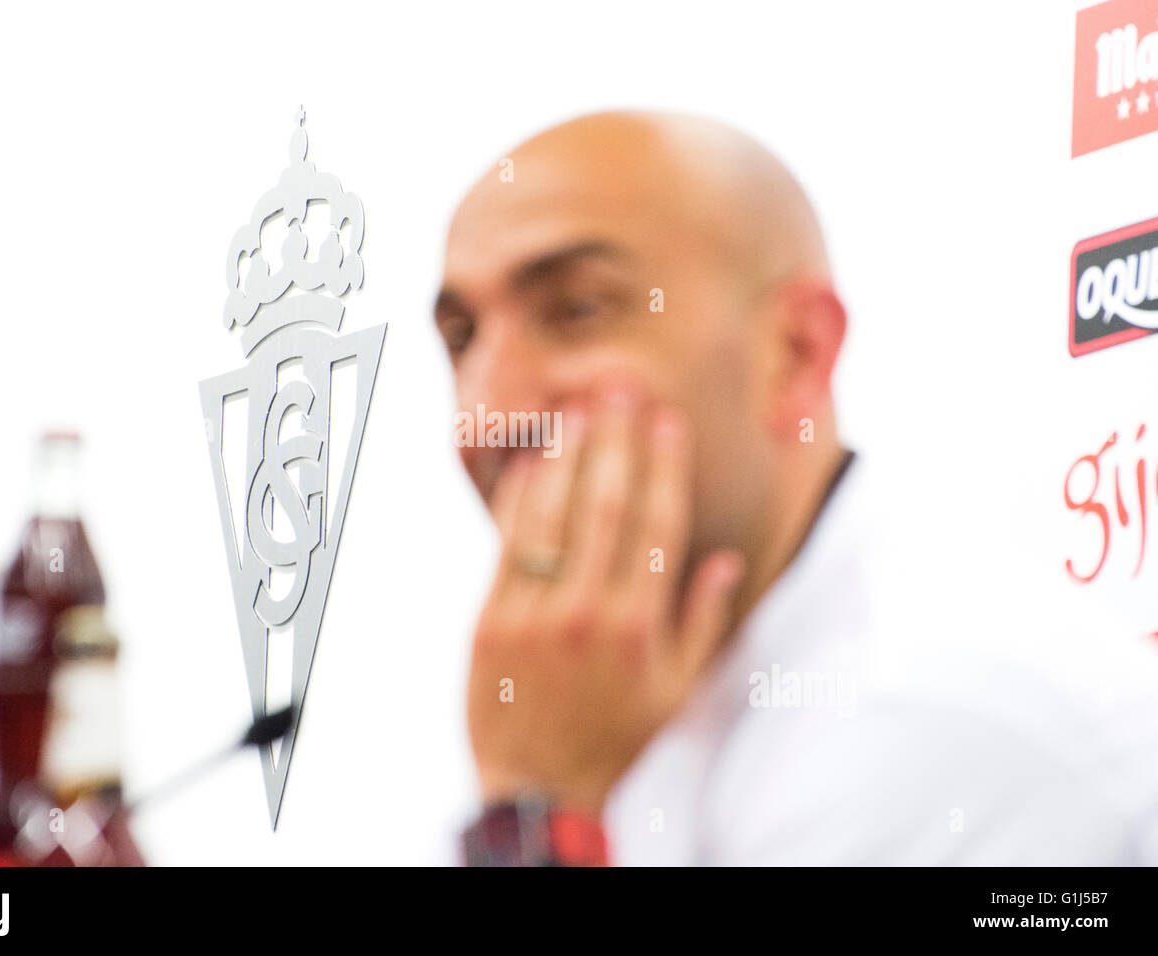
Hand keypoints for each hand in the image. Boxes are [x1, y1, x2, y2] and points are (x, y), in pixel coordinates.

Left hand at [466, 384, 743, 815]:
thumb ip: (701, 622)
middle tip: (619, 388)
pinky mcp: (489, 622)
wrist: (540, 788)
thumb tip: (723, 561)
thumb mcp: (677, 692)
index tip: (665, 421)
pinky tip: (528, 464)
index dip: (663, 466)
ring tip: (576, 411)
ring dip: (564, 457)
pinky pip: (506, 547)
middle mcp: (588, 612)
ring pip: (551, 517)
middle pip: (605, 506)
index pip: (656, 525)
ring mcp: (533, 615)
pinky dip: (517, 502)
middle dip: (615, 440)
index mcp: (641, 626)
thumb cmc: (615, 737)